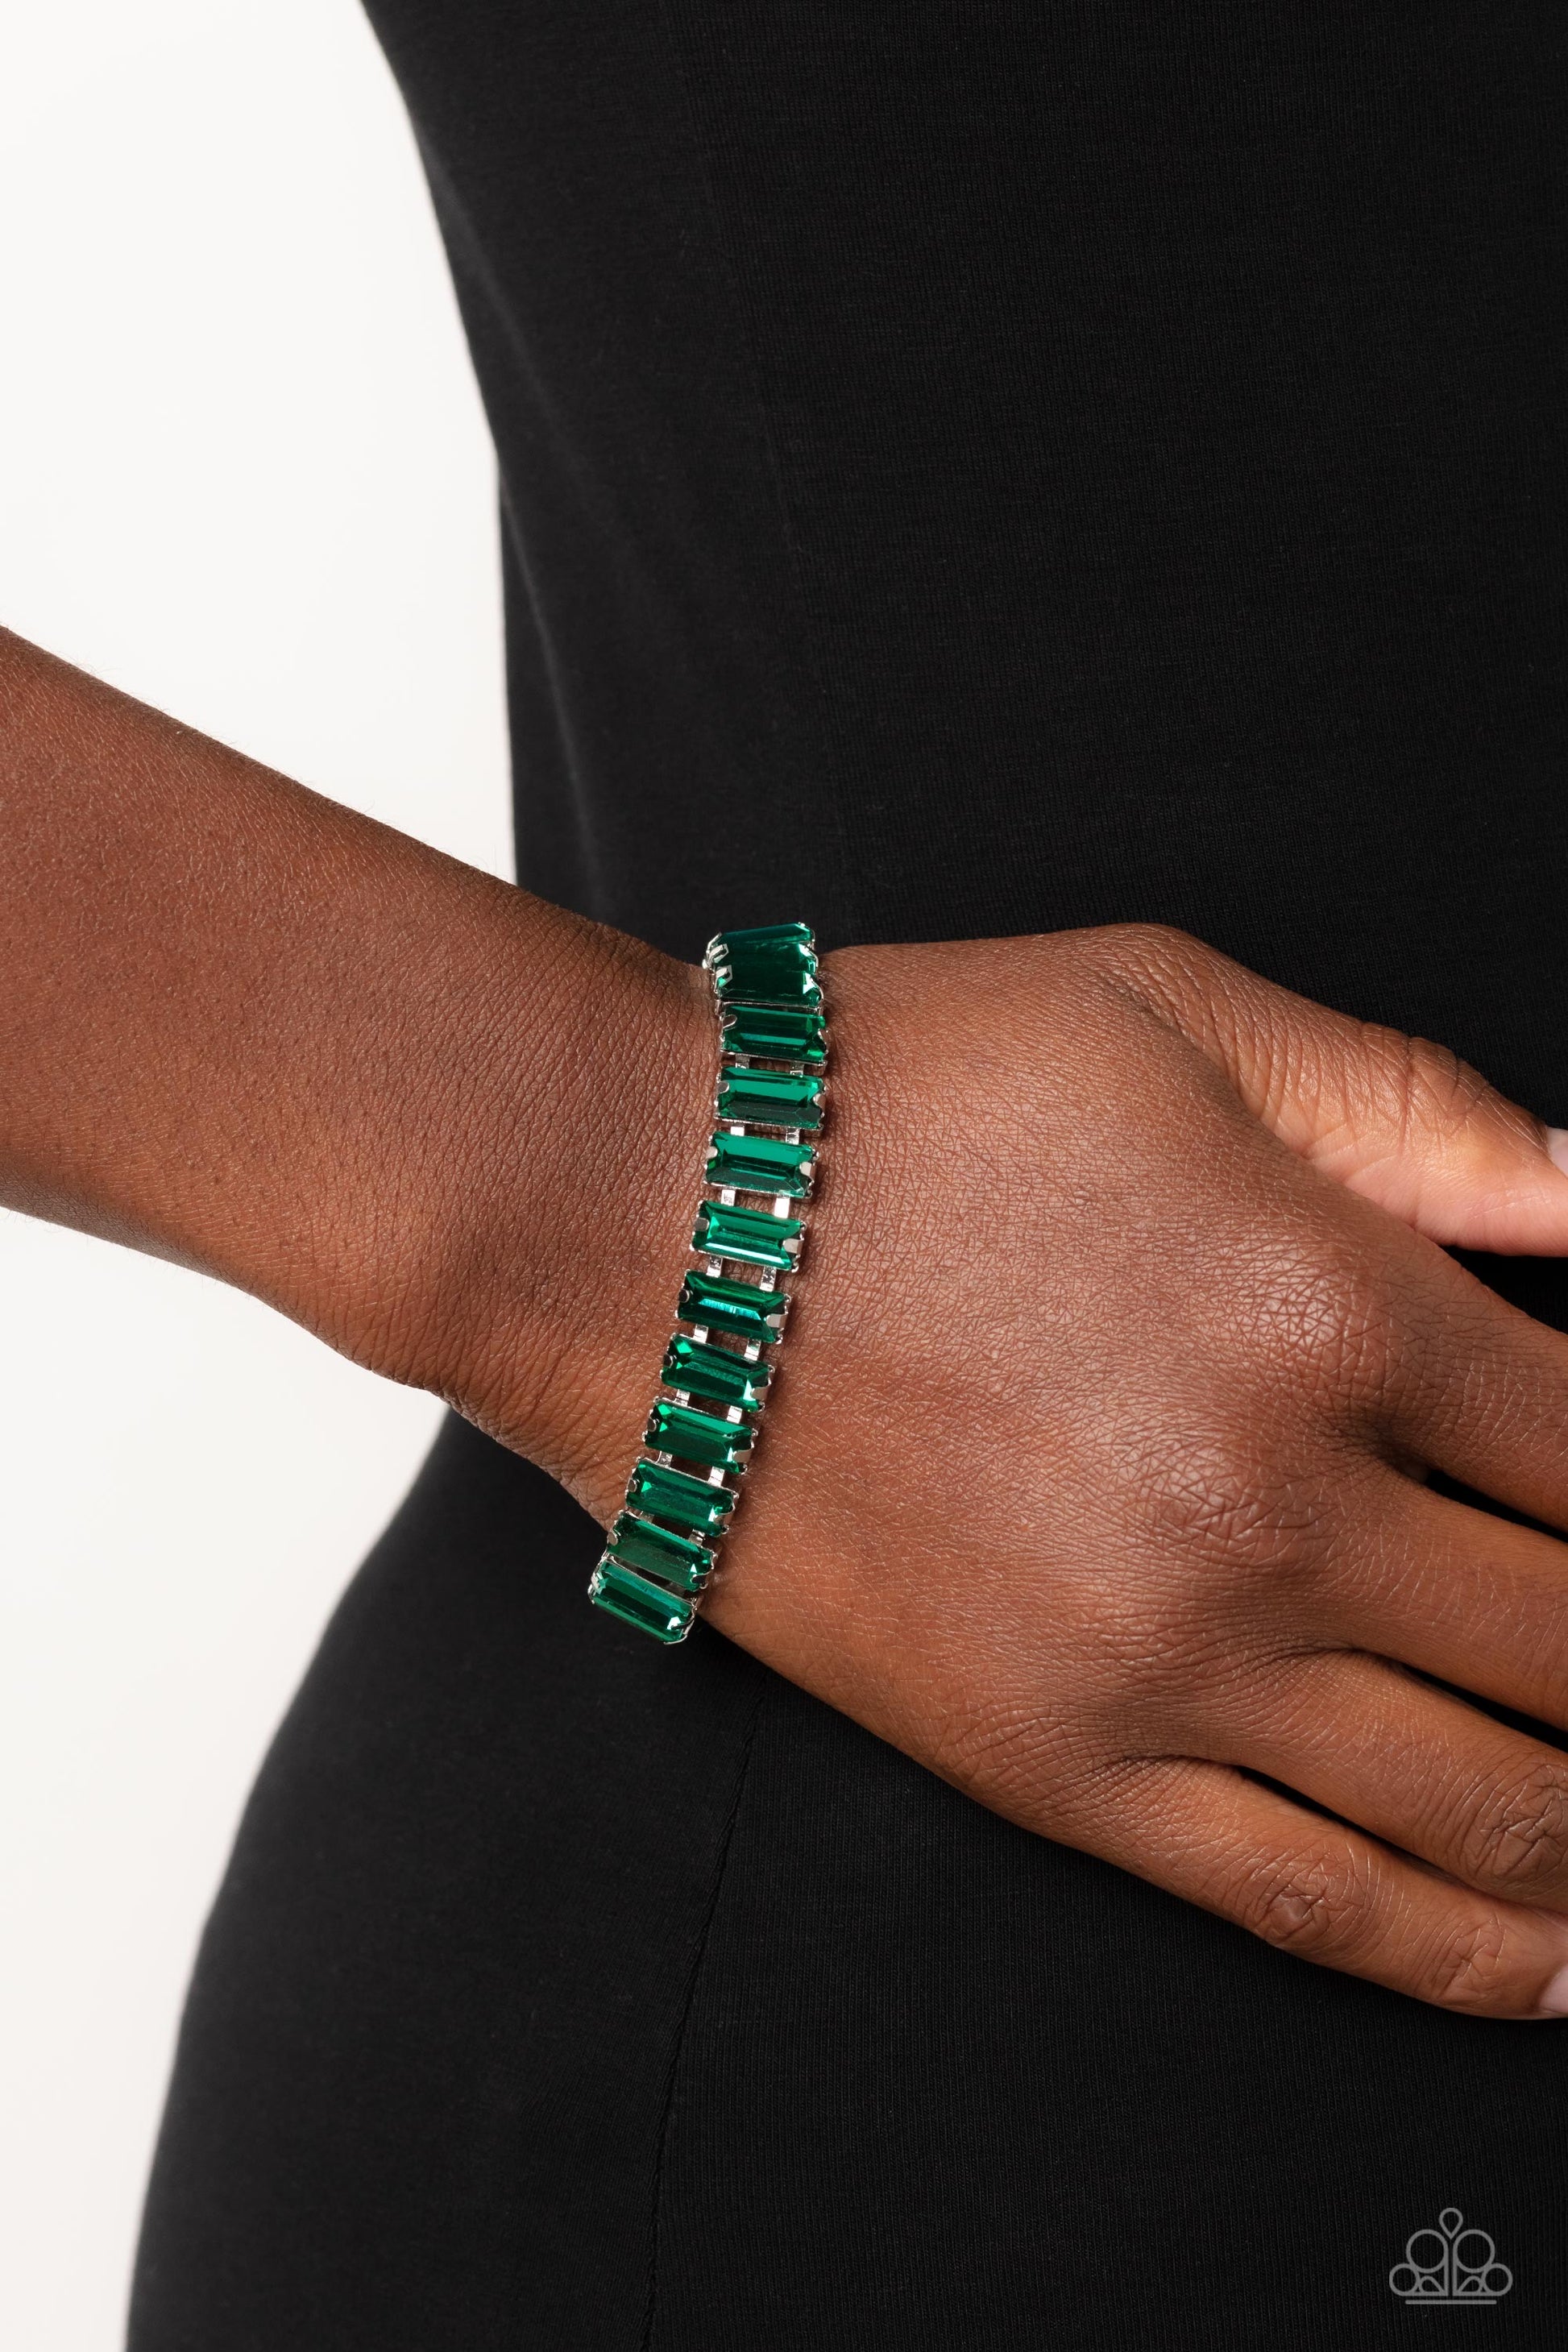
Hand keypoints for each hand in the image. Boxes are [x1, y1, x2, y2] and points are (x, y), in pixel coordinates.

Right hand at [668, 926, 1567, 2016]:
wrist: (631, 1225)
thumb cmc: (896, 1098)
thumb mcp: (1171, 1013)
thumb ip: (1420, 1109)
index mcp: (1338, 1305)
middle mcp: (1282, 1509)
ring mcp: (1169, 1660)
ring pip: (1491, 1811)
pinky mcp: (1056, 1766)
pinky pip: (1316, 1905)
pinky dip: (1473, 1957)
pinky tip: (1551, 1958)